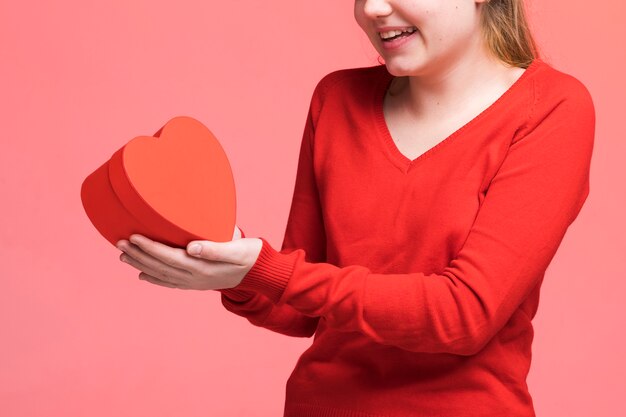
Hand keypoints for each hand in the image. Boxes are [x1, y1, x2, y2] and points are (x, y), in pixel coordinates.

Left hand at [115, 226, 261, 289]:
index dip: (150, 248)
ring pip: (162, 275)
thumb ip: (215, 248)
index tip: (133, 236)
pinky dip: (155, 279)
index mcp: (202, 268)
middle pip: (160, 267)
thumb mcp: (238, 249)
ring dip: (141, 265)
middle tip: (120, 243)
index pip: (169, 257)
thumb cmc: (251, 255)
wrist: (262, 273)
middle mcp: (195, 278)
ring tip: (123, 256)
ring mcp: (195, 282)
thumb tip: (191, 248)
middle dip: (139, 255)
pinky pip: (171, 282)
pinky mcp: (197, 283)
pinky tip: (143, 275)